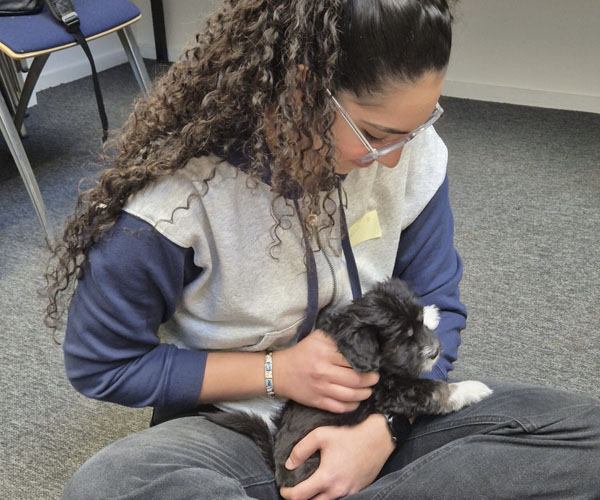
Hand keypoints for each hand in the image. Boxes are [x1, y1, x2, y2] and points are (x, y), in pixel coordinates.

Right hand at [274, 330, 378, 412]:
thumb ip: (335, 338)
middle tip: (375, 378)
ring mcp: (320, 388)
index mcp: (324, 353)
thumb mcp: (316, 338)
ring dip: (364, 394)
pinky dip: (352, 406)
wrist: (279, 372)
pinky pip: (339, 407)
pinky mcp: (317, 401)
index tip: (373, 362)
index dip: (366, 362)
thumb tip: (357, 338)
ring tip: (368, 390)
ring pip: (350, 395)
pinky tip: (356, 401)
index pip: (352, 359)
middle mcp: (323, 371)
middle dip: (370, 380)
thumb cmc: (301, 353)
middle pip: (355, 379)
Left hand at [280, 414, 395, 499]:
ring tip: (308, 491)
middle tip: (293, 492)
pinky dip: (329, 497)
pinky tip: (325, 488)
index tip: (283, 489)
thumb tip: (289, 464)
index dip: (287, 494)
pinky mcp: (358, 490)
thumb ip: (301, 450)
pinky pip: (340, 499)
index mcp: (327, 477)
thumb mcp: (321, 435)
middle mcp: (338, 490)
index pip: (300, 495)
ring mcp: (350, 492)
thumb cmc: (350, 434)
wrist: (378, 438)